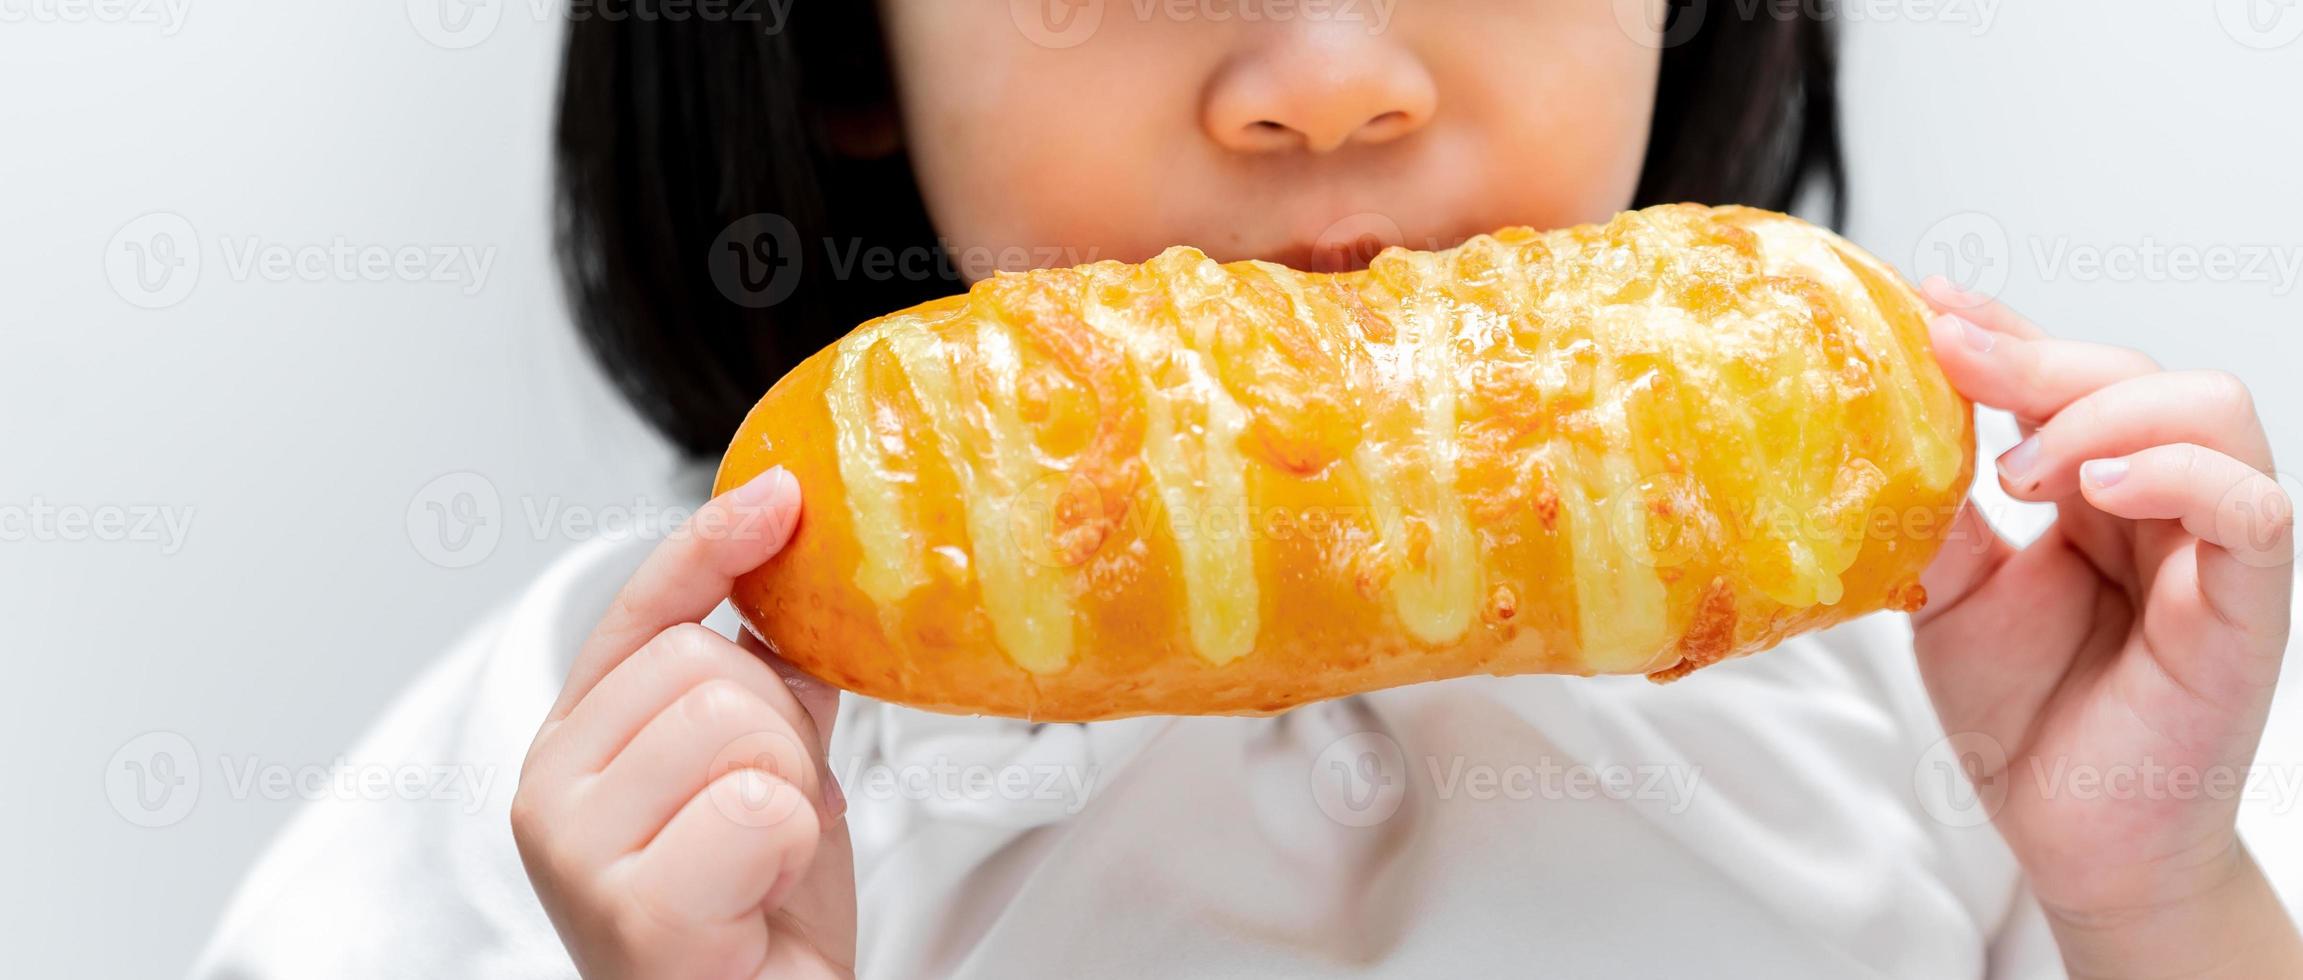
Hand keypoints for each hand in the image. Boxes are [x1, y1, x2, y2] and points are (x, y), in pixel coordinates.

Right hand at [511, 468, 855, 978]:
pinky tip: (760, 901)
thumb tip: (788, 604)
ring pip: (735, 723)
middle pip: (705, 664)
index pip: (639, 613)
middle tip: (771, 818)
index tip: (779, 495)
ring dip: (790, 791)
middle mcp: (550, 790)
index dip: (710, 546)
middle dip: (779, 733)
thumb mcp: (764, 779)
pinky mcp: (630, 909)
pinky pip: (759, 806)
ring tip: (764, 862)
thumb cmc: (752, 929)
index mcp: (577, 747)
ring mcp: (577, 850)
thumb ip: (760, 692)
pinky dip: (792, 848)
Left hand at [1912, 278, 2298, 975]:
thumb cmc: (2025, 716)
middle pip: (2134, 371)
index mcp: (2091, 487)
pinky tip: (2103, 486)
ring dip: (2104, 411)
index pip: (2065, 374)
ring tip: (2021, 469)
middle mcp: (2159, 501)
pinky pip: (2255, 508)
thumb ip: (1935, 511)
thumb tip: (1881, 426)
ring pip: (2209, 410)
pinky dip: (2184, 473)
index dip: (2003, 329)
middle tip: (1954, 363)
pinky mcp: (2246, 605)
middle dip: (2036, 354)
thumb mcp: (1949, 593)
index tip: (1924, 304)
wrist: (2070, 834)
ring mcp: (2210, 547)